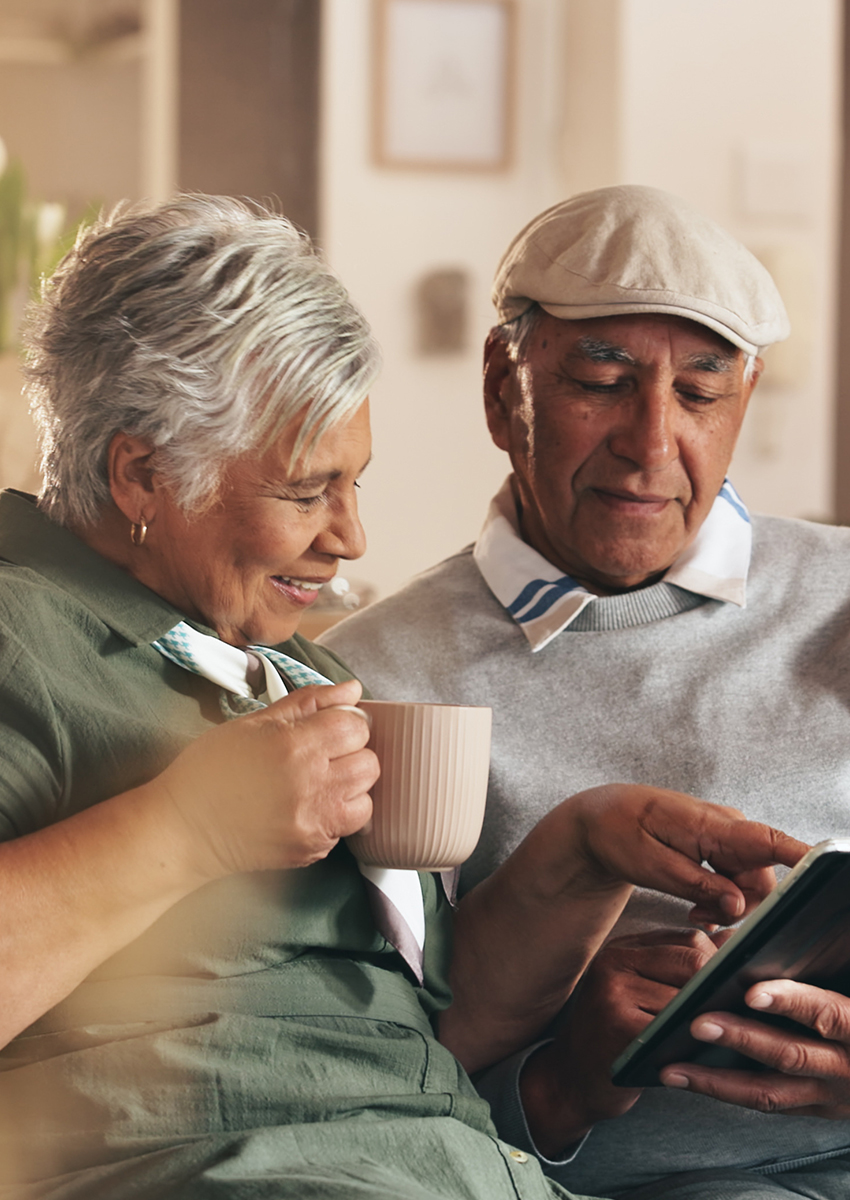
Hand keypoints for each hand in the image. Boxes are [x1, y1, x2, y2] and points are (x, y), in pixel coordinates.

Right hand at [156, 679, 378, 878]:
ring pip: (366, 797)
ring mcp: (313, 822)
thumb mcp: (253, 723)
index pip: (355, 726)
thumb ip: (309, 702)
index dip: (345, 722)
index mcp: (293, 746)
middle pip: (369, 762)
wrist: (184, 829)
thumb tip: (351, 689)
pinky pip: (348, 827)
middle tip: (323, 755)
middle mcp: (310, 785)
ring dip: (350, 786)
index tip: (329, 728)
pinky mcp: (312, 848)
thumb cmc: (210, 771)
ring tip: (319, 783)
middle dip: (352, 754)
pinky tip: (308, 806)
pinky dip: (337, 814)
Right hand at [521, 928, 719, 1154]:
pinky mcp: (617, 1023)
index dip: (722, 965)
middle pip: (692, 960)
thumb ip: (682, 970)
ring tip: (723, 1033)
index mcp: (624, 948)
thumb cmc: (617, 1038)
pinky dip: (693, 1040)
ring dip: (711, 1016)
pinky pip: (673, 1026)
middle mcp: (614, 960)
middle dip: (720, 989)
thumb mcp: (643, 993)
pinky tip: (700, 1053)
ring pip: (687, 994)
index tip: (741, 990)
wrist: (571, 1080)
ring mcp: (612, 989)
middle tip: (740, 1016)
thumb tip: (737, 948)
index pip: (690, 940)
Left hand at [554, 784, 807, 926]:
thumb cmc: (617, 832)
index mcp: (712, 826)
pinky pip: (737, 879)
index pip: (771, 842)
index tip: (828, 874)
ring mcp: (725, 836)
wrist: (598, 816)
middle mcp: (728, 827)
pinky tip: (697, 908)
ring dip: (729, 906)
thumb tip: (738, 907)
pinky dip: (722, 898)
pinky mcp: (719, 846)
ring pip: (751, 883)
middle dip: (742, 907)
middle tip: (701, 919)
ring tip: (693, 913)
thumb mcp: (650, 865)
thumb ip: (697, 886)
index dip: (804, 860)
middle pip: (764, 879)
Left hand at [660, 980, 849, 1117]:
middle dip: (741, 1039)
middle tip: (697, 1023)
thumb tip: (780, 934)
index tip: (751, 992)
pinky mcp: (816, 1110)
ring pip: (770, 1094)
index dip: (790, 1001)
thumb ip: (826, 964)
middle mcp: (847, 1068)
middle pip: (789, 1055)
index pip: (826, 1014)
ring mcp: (830, 1095)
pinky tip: (692, 1081)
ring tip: (672, 1069)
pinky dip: (727, 1094)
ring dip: (717, 1082)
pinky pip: (768, 1105)